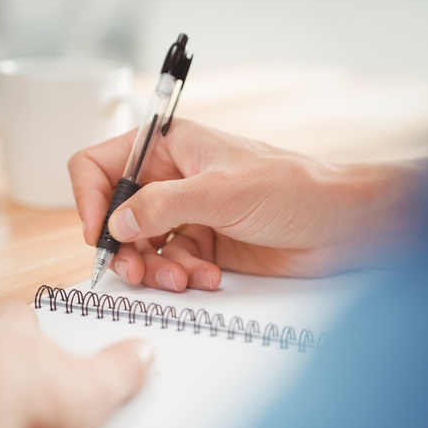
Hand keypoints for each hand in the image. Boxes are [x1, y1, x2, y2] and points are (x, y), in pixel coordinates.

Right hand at [69, 119, 423, 291]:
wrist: (337, 225)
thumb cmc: (292, 188)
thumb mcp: (222, 191)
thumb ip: (164, 205)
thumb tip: (117, 223)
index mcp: (170, 148)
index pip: (103, 165)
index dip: (89, 199)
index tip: (98, 235)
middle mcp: (172, 180)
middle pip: (118, 216)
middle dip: (124, 249)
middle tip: (135, 273)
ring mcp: (186, 215)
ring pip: (144, 248)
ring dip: (156, 269)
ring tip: (182, 279)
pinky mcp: (203, 245)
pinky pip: (173, 265)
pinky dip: (184, 276)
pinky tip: (209, 277)